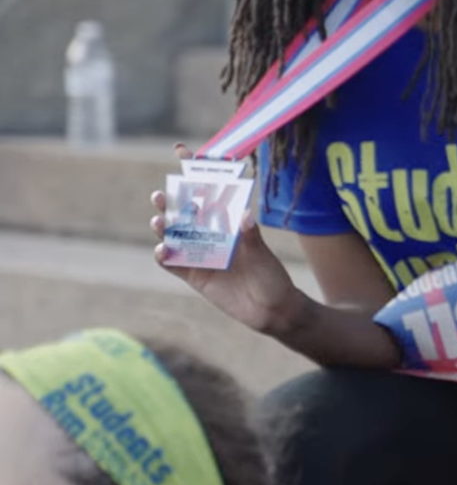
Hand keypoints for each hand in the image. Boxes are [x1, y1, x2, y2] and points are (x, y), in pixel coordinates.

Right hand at [151, 189, 305, 337]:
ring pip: (175, 239)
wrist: (270, 310)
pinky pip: (174, 264)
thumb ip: (250, 237)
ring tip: (158, 221)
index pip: (209, 203)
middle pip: (186, 218)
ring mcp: (201, 256)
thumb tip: (245, 214)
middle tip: (159, 196)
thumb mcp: (262, 255)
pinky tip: (163, 250)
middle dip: (170, 206)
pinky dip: (164, 256)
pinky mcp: (195, 276)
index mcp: (229, 226)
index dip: (194, 189)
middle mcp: (212, 238)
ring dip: (163, 229)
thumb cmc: (271, 276)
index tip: (181, 174)